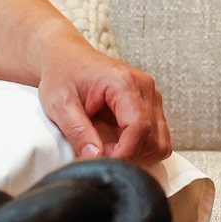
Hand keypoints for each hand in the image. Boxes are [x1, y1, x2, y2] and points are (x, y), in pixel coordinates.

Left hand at [36, 41, 172, 163]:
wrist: (67, 58)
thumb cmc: (62, 76)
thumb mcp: (60, 105)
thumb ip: (78, 132)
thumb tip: (96, 158)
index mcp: (123, 83)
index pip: (139, 127)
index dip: (124, 152)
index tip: (104, 163)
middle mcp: (144, 87)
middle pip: (153, 137)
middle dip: (129, 155)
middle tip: (101, 156)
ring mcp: (151, 96)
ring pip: (160, 141)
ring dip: (138, 154)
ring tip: (109, 149)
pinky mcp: (150, 105)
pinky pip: (158, 137)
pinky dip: (142, 148)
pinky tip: (119, 144)